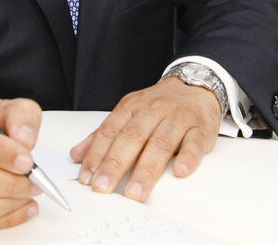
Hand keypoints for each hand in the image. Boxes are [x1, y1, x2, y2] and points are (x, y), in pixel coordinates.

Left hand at [72, 76, 220, 201]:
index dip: (96, 155)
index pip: (109, 132)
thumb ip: (103, 134)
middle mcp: (152, 111)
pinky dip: (188, 158)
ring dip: (146, 170)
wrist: (194, 86)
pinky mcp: (200, 128)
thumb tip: (77, 155)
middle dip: (115, 165)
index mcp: (130, 107)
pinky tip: (180, 172)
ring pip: (160, 144)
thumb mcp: (127, 112)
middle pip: (132, 139)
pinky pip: (194, 143)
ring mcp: (177, 119)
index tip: (87, 178)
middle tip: (104, 187)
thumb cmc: (158, 105)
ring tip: (135, 193)